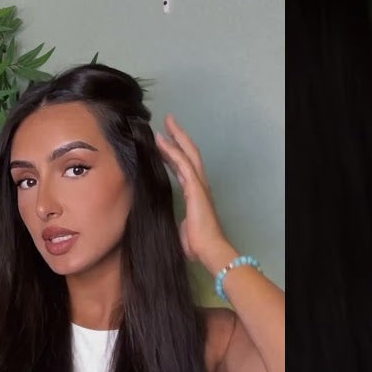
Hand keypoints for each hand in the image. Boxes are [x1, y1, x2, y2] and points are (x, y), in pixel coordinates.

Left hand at [154, 115, 232, 266]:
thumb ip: (175, 218)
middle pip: (190, 153)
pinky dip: (173, 151)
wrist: (209, 250)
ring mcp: (199, 184)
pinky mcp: (195, 188)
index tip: (163, 142)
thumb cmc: (196, 244)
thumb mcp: (181, 227)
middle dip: (179, 136)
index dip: (175, 153)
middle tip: (169, 121)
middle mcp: (199, 184)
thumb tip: (162, 219)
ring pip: (187, 154)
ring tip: (165, 124)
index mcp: (196, 193)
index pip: (184, 166)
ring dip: (175, 138)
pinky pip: (183, 164)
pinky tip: (162, 142)